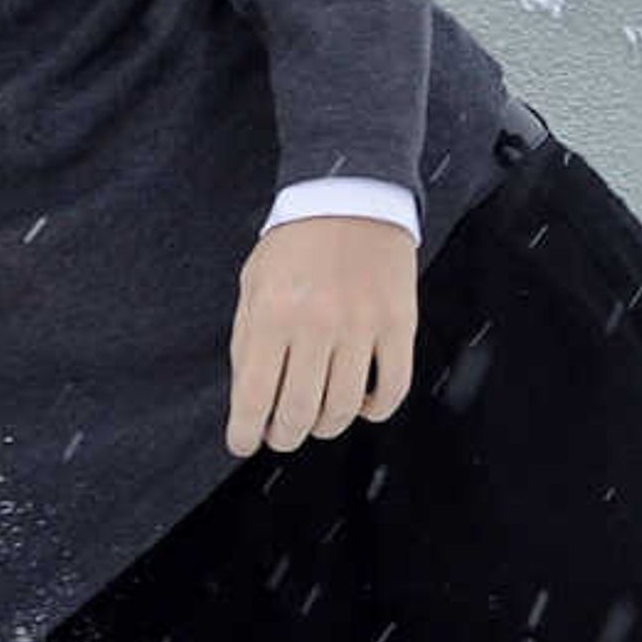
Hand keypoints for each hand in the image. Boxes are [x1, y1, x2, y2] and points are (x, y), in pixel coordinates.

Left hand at [226, 214, 419, 457]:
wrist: (349, 198)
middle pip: (299, 411)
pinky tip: (359, 405)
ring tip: (315, 420)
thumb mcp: (252, 286)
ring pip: (343, 407)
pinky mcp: (399, 324)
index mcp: (271, 315)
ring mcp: (361, 325)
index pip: (254, 396)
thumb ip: (246, 342)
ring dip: (325, 426)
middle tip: (280, 435)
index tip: (242, 443)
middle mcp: (316, 324)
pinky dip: (375, 409)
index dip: (245, 432)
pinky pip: (393, 388)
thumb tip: (247, 402)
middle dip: (284, 435)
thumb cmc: (294, 246)